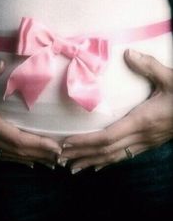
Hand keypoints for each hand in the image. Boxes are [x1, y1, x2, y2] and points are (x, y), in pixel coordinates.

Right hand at [0, 60, 60, 167]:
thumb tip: (2, 64)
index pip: (17, 139)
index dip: (38, 145)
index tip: (56, 147)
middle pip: (17, 150)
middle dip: (40, 154)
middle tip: (61, 156)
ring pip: (11, 155)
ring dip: (32, 158)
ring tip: (50, 160)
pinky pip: (2, 154)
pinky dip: (18, 158)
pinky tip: (29, 161)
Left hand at [59, 49, 172, 173]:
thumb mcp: (170, 78)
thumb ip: (149, 66)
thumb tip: (128, 53)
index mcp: (142, 120)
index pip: (107, 136)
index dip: (85, 142)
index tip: (66, 143)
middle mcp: (141, 136)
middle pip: (106, 150)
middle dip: (82, 155)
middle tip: (60, 159)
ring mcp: (145, 143)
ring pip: (114, 157)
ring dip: (92, 161)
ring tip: (73, 167)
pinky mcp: (148, 143)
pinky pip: (124, 156)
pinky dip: (107, 161)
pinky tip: (97, 165)